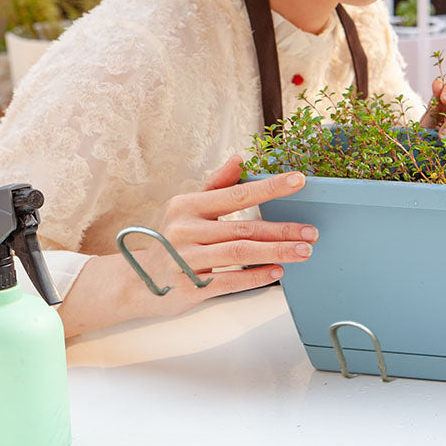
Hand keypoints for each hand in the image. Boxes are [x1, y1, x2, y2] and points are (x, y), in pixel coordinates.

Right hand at [58, 156, 315, 334]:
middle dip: (282, 230)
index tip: (299, 181)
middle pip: (244, 228)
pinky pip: (228, 280)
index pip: (237, 194)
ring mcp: (185, 260)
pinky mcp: (188, 287)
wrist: (134, 282)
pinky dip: (255, 276)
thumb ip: (217, 185)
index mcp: (187, 206)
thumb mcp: (187, 208)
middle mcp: (185, 231)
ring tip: (303, 252)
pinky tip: (276, 273)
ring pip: (239, 253)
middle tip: (310, 232)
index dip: (270, 187)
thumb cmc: (170, 240)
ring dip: (275, 252)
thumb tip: (240, 158)